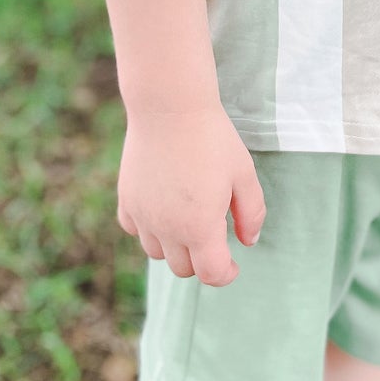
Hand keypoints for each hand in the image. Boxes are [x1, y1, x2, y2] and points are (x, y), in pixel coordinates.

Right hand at [116, 101, 265, 286]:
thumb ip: (251, 213)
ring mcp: (143, 216)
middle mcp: (167, 229)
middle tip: (215, 234)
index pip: (212, 274)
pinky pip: (136, 230)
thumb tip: (248, 242)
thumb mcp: (244, 174)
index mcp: (199, 228)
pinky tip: (163, 209)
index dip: (226, 274)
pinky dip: (150, 228)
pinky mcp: (127, 199)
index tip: (233, 264)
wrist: (169, 106)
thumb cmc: (212, 138)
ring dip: (175, 246)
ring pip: (158, 253)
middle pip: (184, 268)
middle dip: (202, 259)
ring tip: (190, 219)